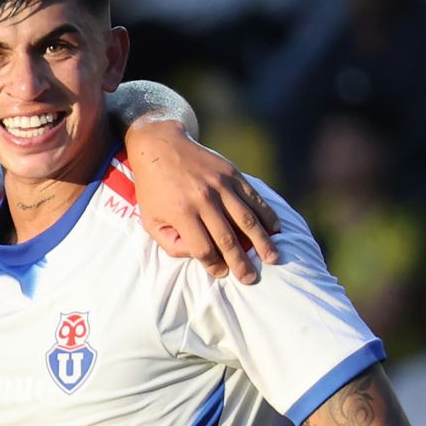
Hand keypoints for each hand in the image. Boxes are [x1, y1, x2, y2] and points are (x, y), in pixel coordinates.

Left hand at [127, 120, 279, 283]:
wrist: (161, 147)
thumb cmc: (154, 189)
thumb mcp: (150, 219)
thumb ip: (170, 242)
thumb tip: (198, 256)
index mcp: (181, 212)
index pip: (203, 247)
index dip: (213, 265)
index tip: (222, 274)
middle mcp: (203, 199)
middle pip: (227, 238)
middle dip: (241, 262)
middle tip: (251, 278)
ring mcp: (220, 185)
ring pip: (246, 218)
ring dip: (262, 241)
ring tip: (273, 258)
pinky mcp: (232, 173)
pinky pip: (254, 197)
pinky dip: (267, 214)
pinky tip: (276, 229)